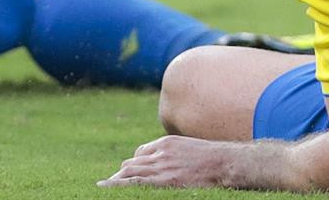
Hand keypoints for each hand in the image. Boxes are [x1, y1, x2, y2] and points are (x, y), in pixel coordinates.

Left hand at [101, 135, 235, 188]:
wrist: (225, 162)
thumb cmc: (214, 158)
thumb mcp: (191, 149)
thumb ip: (177, 154)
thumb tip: (176, 163)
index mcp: (166, 143)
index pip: (141, 153)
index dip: (134, 164)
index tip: (128, 172)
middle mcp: (160, 152)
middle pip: (133, 162)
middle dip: (121, 173)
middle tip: (110, 183)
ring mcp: (162, 166)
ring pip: (130, 171)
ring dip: (116, 179)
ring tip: (103, 186)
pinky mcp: (165, 179)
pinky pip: (136, 182)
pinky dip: (118, 184)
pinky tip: (105, 186)